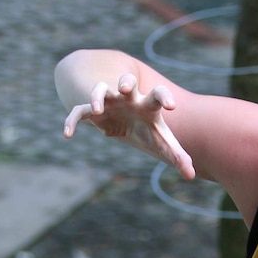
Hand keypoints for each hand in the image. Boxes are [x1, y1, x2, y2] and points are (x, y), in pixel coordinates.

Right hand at [62, 74, 195, 179]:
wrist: (127, 120)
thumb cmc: (148, 129)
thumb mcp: (163, 143)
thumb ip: (178, 156)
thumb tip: (191, 176)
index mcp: (148, 104)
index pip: (157, 95)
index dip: (164, 98)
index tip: (172, 107)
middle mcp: (128, 98)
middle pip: (126, 81)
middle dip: (125, 82)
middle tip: (124, 88)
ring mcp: (109, 102)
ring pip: (99, 90)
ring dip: (96, 96)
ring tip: (95, 110)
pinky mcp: (93, 112)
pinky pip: (78, 113)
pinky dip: (71, 121)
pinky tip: (67, 135)